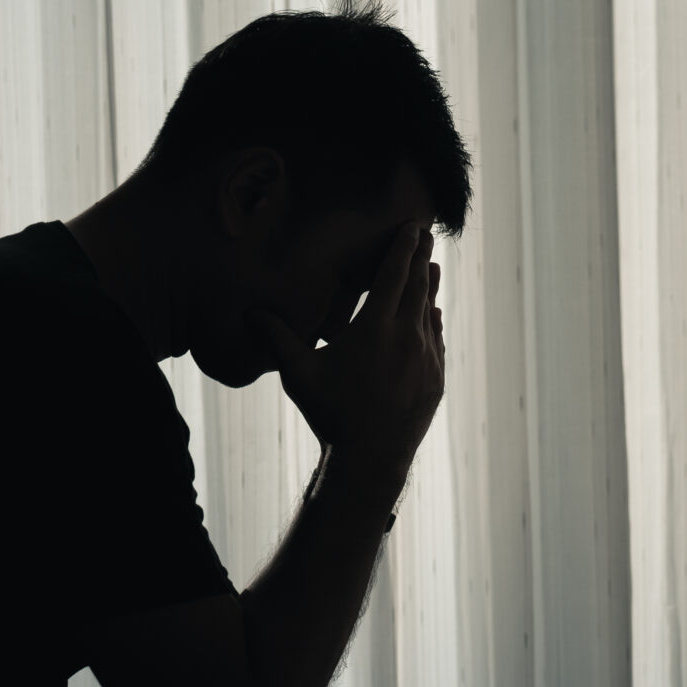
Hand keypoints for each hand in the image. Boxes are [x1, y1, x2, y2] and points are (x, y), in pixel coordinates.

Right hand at [250, 222, 444, 482]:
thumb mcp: (298, 373)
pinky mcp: (435, 379)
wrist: (371, 459)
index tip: (411, 227)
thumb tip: (249, 312)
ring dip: (431, 287)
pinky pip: (437, 341)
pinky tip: (433, 315)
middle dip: (420, 258)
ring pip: (430, 313)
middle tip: (425, 235)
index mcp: (376, 328)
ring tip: (433, 267)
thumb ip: (277, 338)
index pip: (394, 276)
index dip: (402, 249)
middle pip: (418, 287)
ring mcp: (427, 359)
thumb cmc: (331, 414)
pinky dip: (434, 322)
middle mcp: (407, 337)